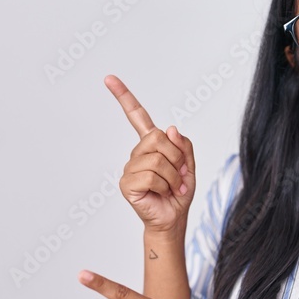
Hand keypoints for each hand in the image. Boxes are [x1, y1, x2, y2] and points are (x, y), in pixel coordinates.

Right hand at [104, 75, 195, 233]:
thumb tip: (169, 129)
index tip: (109, 79)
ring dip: (172, 176)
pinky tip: (163, 193)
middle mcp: (137, 153)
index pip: (136, 116)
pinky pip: (151, 176)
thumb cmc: (178, 193)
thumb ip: (183, 146)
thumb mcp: (189, 165)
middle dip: (176, 157)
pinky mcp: (127, 184)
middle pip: (157, 138)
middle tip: (179, 174)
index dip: (124, 97)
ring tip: (173, 188)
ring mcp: (130, 168)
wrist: (173, 219)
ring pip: (157, 160)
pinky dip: (164, 186)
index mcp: (150, 144)